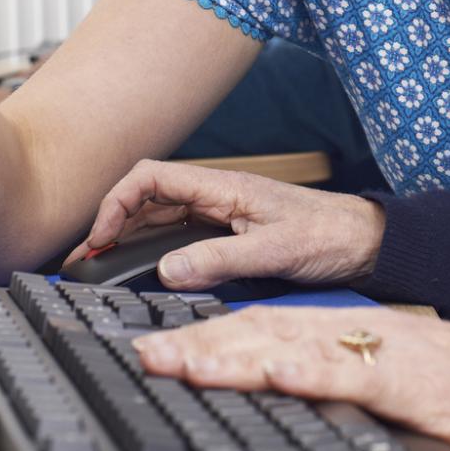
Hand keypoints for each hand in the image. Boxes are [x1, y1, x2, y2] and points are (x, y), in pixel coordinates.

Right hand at [62, 160, 385, 289]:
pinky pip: (178, 237)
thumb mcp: (274, 251)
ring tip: (98, 266)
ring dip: (126, 238)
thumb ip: (220, 261)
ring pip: (159, 219)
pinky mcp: (229, 234)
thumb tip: (168, 271)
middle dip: (109, 224)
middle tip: (83, 260)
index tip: (100, 238)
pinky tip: (139, 269)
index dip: (116, 202)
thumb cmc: (330, 236)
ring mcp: (221, 215)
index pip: (151, 178)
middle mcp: (216, 197)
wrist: (366, 243)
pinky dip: (150, 249)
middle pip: (146, 199)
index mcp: (223, 187)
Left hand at [132, 307, 449, 450]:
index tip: (154, 350)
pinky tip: (273, 375)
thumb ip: (328, 381)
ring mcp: (376, 352)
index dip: (203, 337)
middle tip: (143, 356)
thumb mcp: (378, 382)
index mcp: (341, 334)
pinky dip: (310, 373)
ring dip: (231, 355)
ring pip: (292, 346)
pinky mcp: (405, 380)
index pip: (258, 330)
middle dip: (197, 343)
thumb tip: (272, 390)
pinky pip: (351, 374)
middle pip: (260, 332)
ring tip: (181, 363)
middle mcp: (351, 333)